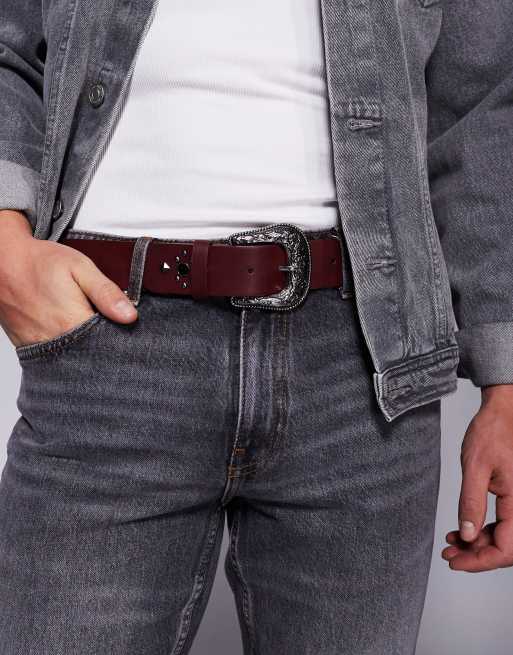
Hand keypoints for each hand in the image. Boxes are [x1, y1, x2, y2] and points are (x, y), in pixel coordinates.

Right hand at [0, 210, 137, 347]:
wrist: (3, 261)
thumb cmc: (41, 262)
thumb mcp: (80, 268)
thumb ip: (106, 293)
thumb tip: (130, 316)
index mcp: (72, 323)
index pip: (110, 344)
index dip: (121, 337)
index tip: (127, 326)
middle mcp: (56, 341)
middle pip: (93, 354)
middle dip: (105, 343)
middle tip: (107, 322)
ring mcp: (40, 347)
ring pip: (75, 357)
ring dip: (87, 347)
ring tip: (88, 325)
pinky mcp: (30, 348)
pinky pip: (56, 356)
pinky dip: (68, 348)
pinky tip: (72, 332)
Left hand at [441, 384, 512, 571]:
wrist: (501, 414)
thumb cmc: (491, 433)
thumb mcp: (475, 466)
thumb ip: (471, 502)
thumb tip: (466, 535)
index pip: (507, 548)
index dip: (481, 560)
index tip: (455, 561)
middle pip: (507, 547)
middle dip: (477, 556)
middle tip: (448, 555)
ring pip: (504, 538)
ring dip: (478, 545)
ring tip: (450, 543)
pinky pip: (503, 524)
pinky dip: (482, 531)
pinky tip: (460, 531)